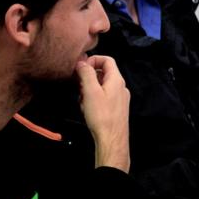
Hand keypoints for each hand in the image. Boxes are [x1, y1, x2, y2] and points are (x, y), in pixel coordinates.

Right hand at [76, 56, 129, 171]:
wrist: (112, 139)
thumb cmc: (101, 115)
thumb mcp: (90, 91)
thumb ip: (86, 74)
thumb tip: (82, 62)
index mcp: (116, 80)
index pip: (107, 60)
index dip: (93, 60)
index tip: (81, 68)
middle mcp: (120, 87)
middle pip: (103, 73)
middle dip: (88, 78)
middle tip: (78, 87)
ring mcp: (119, 98)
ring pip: (101, 87)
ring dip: (89, 90)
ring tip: (82, 101)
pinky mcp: (116, 109)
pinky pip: (103, 98)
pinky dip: (93, 100)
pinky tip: (86, 109)